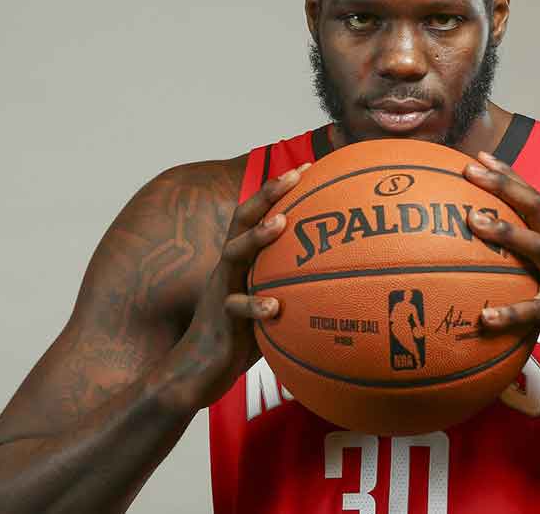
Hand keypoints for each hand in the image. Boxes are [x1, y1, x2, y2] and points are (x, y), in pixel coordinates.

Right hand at [165, 163, 309, 410]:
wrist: (197, 371)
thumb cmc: (240, 336)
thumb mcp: (271, 305)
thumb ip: (293, 289)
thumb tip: (342, 281)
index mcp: (243, 261)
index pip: (259, 215)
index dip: (279, 191)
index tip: (309, 168)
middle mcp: (230, 268)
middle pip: (243, 220)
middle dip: (267, 194)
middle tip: (294, 176)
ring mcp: (222, 290)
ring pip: (234, 254)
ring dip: (257, 237)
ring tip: (281, 224)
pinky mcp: (220, 319)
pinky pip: (236, 308)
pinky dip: (255, 306)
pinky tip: (275, 307)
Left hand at [463, 152, 539, 398]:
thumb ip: (523, 266)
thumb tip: (477, 259)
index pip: (534, 199)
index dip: (509, 176)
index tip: (479, 157)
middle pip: (537, 208)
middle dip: (504, 186)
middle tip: (470, 171)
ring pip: (538, 248)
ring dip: (506, 232)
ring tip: (473, 223)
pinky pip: (537, 312)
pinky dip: (510, 313)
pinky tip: (485, 317)